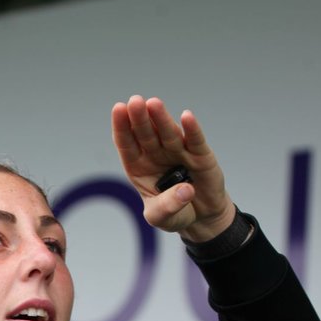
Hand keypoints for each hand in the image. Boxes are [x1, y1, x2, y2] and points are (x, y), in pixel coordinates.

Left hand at [111, 96, 236, 241]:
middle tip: (135, 102)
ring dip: (161, 119)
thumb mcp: (163, 218)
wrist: (201, 217)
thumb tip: (185, 191)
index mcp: (138, 165)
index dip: (122, 126)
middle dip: (140, 118)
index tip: (119, 109)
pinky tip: (187, 117)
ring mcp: (178, 152)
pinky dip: (192, 129)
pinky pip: (195, 141)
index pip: (127, 143)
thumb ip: (168, 207)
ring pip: (168, 133)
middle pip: (145, 133)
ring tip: (154, 104)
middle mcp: (156, 154)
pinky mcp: (200, 155)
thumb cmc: (175, 213)